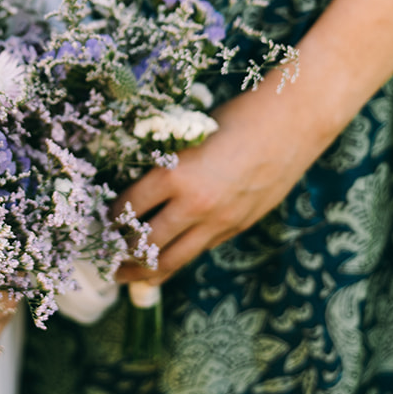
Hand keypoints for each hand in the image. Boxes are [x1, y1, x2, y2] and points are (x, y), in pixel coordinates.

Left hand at [117, 72, 323, 283]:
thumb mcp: (191, 135)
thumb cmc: (238, 116)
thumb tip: (139, 186)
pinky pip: (201, 249)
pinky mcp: (238, 226)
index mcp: (176, 174)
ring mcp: (220, 220)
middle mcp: (195, 204)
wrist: (294, 122)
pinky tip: (166, 261)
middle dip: (121, 257)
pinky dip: (179, 258)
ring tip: (126, 278)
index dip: (109, 220)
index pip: (128, 208)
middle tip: (103, 262)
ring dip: (146, 272)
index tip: (99, 223)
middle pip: (146, 245)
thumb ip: (169, 164)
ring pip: (174, 259)